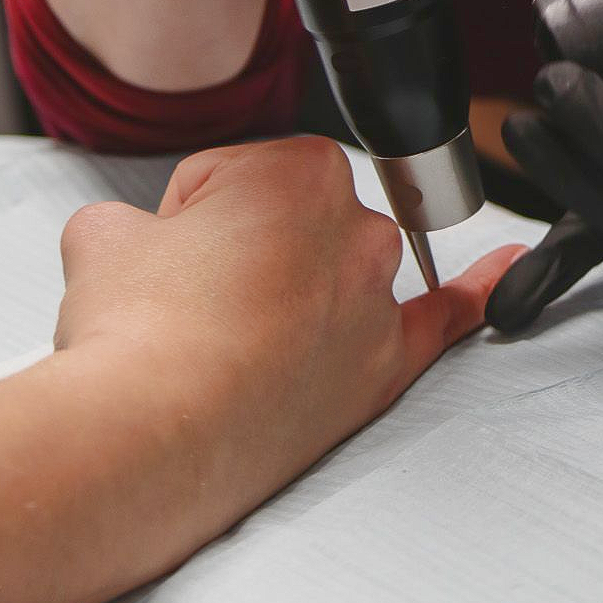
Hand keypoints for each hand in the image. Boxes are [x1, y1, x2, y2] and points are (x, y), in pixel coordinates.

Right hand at [56, 138, 521, 551]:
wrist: (154, 434)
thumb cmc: (134, 332)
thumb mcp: (102, 237)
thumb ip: (133, 220)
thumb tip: (133, 239)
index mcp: (297, 167)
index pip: (231, 178)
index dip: (185, 222)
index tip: (165, 261)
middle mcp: (356, 226)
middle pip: (287, 224)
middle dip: (240, 254)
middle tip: (186, 308)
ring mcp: (376, 299)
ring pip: (339, 272)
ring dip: (298, 290)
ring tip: (229, 343)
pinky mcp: (384, 366)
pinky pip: (444, 319)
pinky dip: (473, 295)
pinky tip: (499, 272)